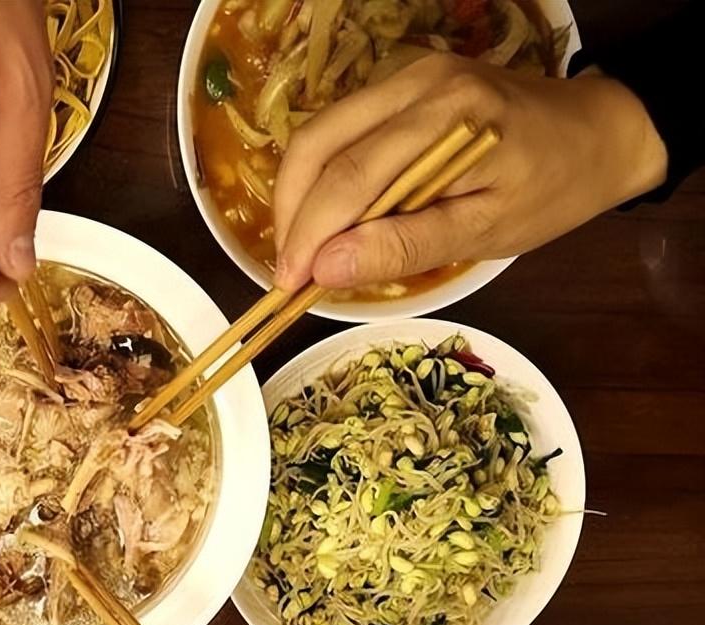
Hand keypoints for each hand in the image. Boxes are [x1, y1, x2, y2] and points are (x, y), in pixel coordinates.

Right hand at [272, 53, 667, 291]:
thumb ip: (406, 246)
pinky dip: (323, 175)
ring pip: (320, 132)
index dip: (308, 234)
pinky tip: (328, 215)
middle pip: (318, 143)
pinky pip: (342, 128)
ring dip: (299, 194)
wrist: (601, 130)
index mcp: (447, 117)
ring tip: (301, 248)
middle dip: (290, 212)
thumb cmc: (554, 188)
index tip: (289, 285)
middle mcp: (417, 82)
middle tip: (286, 271)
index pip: (350, 177)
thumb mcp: (488, 231)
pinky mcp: (403, 83)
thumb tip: (326, 269)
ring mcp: (407, 76)